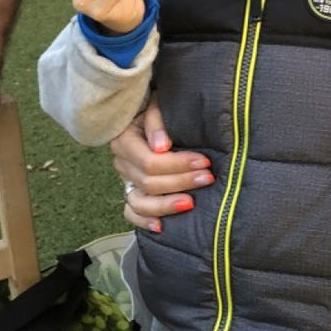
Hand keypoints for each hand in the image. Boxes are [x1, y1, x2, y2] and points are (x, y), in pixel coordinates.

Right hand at [112, 97, 213, 231]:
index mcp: (125, 140)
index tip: (204, 162)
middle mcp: (122, 162)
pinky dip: (144, 220)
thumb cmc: (157, 104)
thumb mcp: (157, 103)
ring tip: (191, 203)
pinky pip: (131, 211)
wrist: (147, 108)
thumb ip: (157, 122)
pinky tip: (161, 226)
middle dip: (181, 181)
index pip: (149, 162)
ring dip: (166, 205)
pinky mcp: (130, 189)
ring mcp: (125, 178)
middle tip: (208, 178)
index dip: (177, 165)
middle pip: (148, 182)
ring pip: (139, 201)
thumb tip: (162, 146)